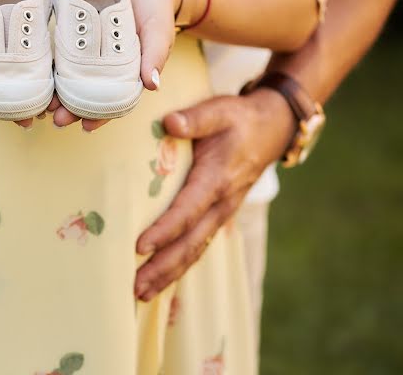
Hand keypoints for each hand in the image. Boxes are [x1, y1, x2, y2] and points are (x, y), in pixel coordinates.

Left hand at [52, 0, 180, 130]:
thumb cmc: (155, 8)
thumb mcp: (158, 29)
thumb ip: (155, 54)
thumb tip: (153, 84)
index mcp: (126, 74)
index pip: (112, 102)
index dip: (99, 116)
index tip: (86, 127)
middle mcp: (105, 68)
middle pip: (85, 94)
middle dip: (70, 109)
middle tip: (56, 118)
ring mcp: (88, 53)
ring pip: (69, 78)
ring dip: (55, 93)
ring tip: (41, 105)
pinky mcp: (74, 36)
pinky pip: (59, 53)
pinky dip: (48, 65)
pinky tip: (36, 73)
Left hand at [134, 88, 294, 299]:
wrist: (271, 129)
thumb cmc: (238, 119)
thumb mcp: (219, 110)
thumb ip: (194, 119)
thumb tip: (170, 123)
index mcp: (217, 179)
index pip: (188, 210)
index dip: (164, 230)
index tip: (140, 246)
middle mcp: (221, 203)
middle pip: (191, 243)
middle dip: (163, 267)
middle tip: (135, 287)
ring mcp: (223, 213)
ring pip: (196, 250)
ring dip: (169, 273)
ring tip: (141, 294)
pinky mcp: (219, 215)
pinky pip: (199, 245)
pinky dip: (180, 265)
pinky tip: (160, 280)